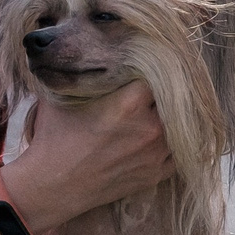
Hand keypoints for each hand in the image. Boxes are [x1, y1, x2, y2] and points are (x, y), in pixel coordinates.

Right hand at [4, 81, 174, 232]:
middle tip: (153, 87)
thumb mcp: (64, 94)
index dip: (150, 68)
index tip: (144, 66)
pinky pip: (181, 152)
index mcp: (129, 103)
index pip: (157, 72)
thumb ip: (84, 71)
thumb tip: (85, 48)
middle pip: (173, 98)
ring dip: (172, 116)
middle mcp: (149, 127)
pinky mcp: (157, 173)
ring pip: (182, 124)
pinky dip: (177, 142)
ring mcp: (156, 153)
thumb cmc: (53, 138)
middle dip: (162, 91)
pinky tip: (168, 134)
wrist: (51, 186)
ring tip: (160, 110)